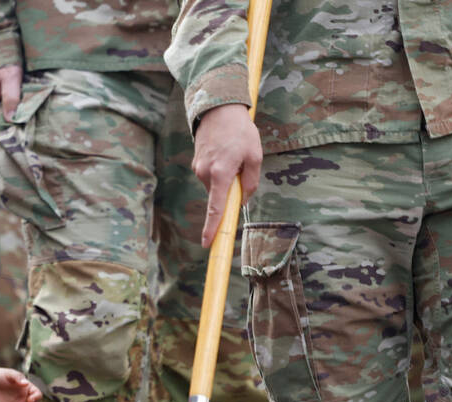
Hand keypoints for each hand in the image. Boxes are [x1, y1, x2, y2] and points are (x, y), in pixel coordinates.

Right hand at [191, 103, 261, 246]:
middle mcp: (205, 174)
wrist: (218, 109)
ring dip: (226, 177)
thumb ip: (251, 181)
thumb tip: (244, 199)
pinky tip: (225, 151)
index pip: (216, 208)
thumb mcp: (255, 155)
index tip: (207, 243)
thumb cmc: (240, 131)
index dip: (212, 227)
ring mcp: (198, 169)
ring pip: (216, 184)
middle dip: (231, 189)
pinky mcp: (196, 164)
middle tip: (243, 165)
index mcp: (221, 173)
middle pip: (219, 195)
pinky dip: (220, 170)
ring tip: (233, 152)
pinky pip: (211, 175)